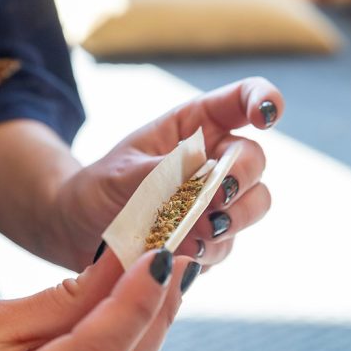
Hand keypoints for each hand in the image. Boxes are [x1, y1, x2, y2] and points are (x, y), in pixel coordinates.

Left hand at [52, 77, 283, 270]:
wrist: (83, 232)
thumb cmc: (102, 188)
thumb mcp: (122, 173)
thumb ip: (163, 174)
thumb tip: (203, 181)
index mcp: (195, 126)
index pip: (241, 100)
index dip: (263, 101)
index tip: (266, 117)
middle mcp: (214, 160)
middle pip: (255, 160)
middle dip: (240, 178)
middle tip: (214, 197)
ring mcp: (218, 201)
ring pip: (255, 204)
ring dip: (231, 218)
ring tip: (195, 230)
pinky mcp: (214, 238)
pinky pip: (229, 245)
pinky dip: (208, 250)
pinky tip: (181, 250)